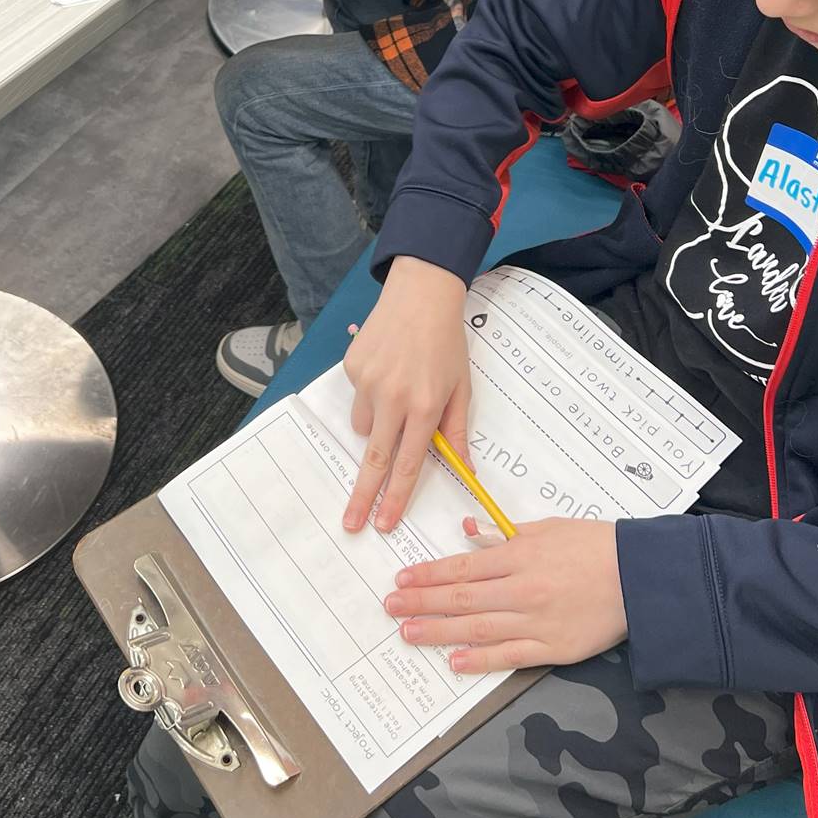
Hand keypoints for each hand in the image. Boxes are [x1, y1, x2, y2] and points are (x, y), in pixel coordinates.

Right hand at [341, 257, 468, 534]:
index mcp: (425, 406)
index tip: (385, 523)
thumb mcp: (462, 387)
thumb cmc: (447, 342)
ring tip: (397, 393)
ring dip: (377, 427)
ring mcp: (368, 382)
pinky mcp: (352, 367)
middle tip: (352, 523)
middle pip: (375, 459)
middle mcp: (393, 398)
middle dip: (363, 496)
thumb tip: (465, 470)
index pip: (407, 464)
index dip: (396, 498)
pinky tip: (387, 369)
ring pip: (365, 426)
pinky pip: (358, 398)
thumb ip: (457, 431)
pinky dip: (371, 396)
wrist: (421, 294)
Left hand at [385, 518, 627, 672]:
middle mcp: (522, 588)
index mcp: (519, 555)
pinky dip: (480, 659)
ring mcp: (536, 620)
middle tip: (390, 608)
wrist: (640, 578)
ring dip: (439, 632)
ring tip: (409, 633)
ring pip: (478, 628)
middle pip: (461, 597)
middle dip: (422, 603)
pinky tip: (455, 661)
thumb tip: (467, 530)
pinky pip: (509, 654)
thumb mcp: (547, 527)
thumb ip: (504, 533)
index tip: (402, 580)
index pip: (462, 566)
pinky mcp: (553, 647)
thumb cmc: (595, 546)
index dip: (428, 575)